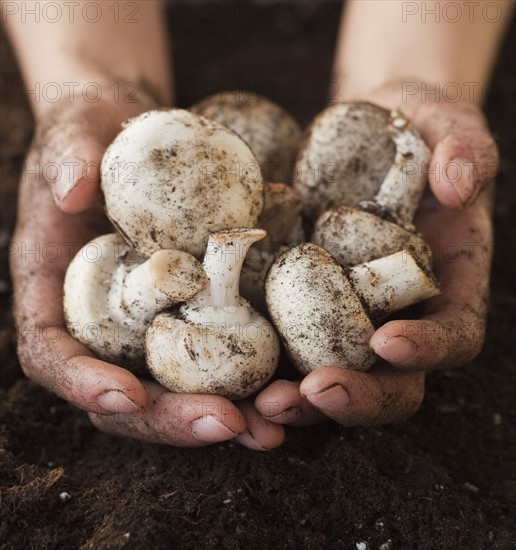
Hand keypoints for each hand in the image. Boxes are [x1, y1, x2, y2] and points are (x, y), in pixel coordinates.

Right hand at [10, 94, 283, 449]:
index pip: (51, 352)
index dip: (82, 382)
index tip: (126, 395)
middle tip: (227, 423)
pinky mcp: (192, 314)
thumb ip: (68, 153)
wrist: (136, 135)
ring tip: (269, 429)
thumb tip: (70, 190)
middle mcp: (102, 321)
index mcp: (58, 290)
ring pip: (173, 392)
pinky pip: (215, 360)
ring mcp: (149, 324)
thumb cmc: (98, 133)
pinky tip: (286, 393)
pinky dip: (246, 384)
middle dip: (170, 418)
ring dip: (218, 417)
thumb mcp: (78, 131)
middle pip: (122, 394)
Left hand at [254, 84, 496, 426]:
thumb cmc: (412, 128)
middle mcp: (400, 312)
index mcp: (446, 283)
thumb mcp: (445, 123)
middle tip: (312, 393)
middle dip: (356, 398)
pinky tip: (230, 381)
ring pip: (335, 380)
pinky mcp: (302, 305)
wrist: (365, 132)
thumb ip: (466, 148)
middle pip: (391, 380)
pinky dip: (263, 375)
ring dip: (302, 403)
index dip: (430, 348)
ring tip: (263, 405)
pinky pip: (286, 351)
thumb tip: (458, 185)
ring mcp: (348, 315)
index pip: (454, 332)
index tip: (388, 340)